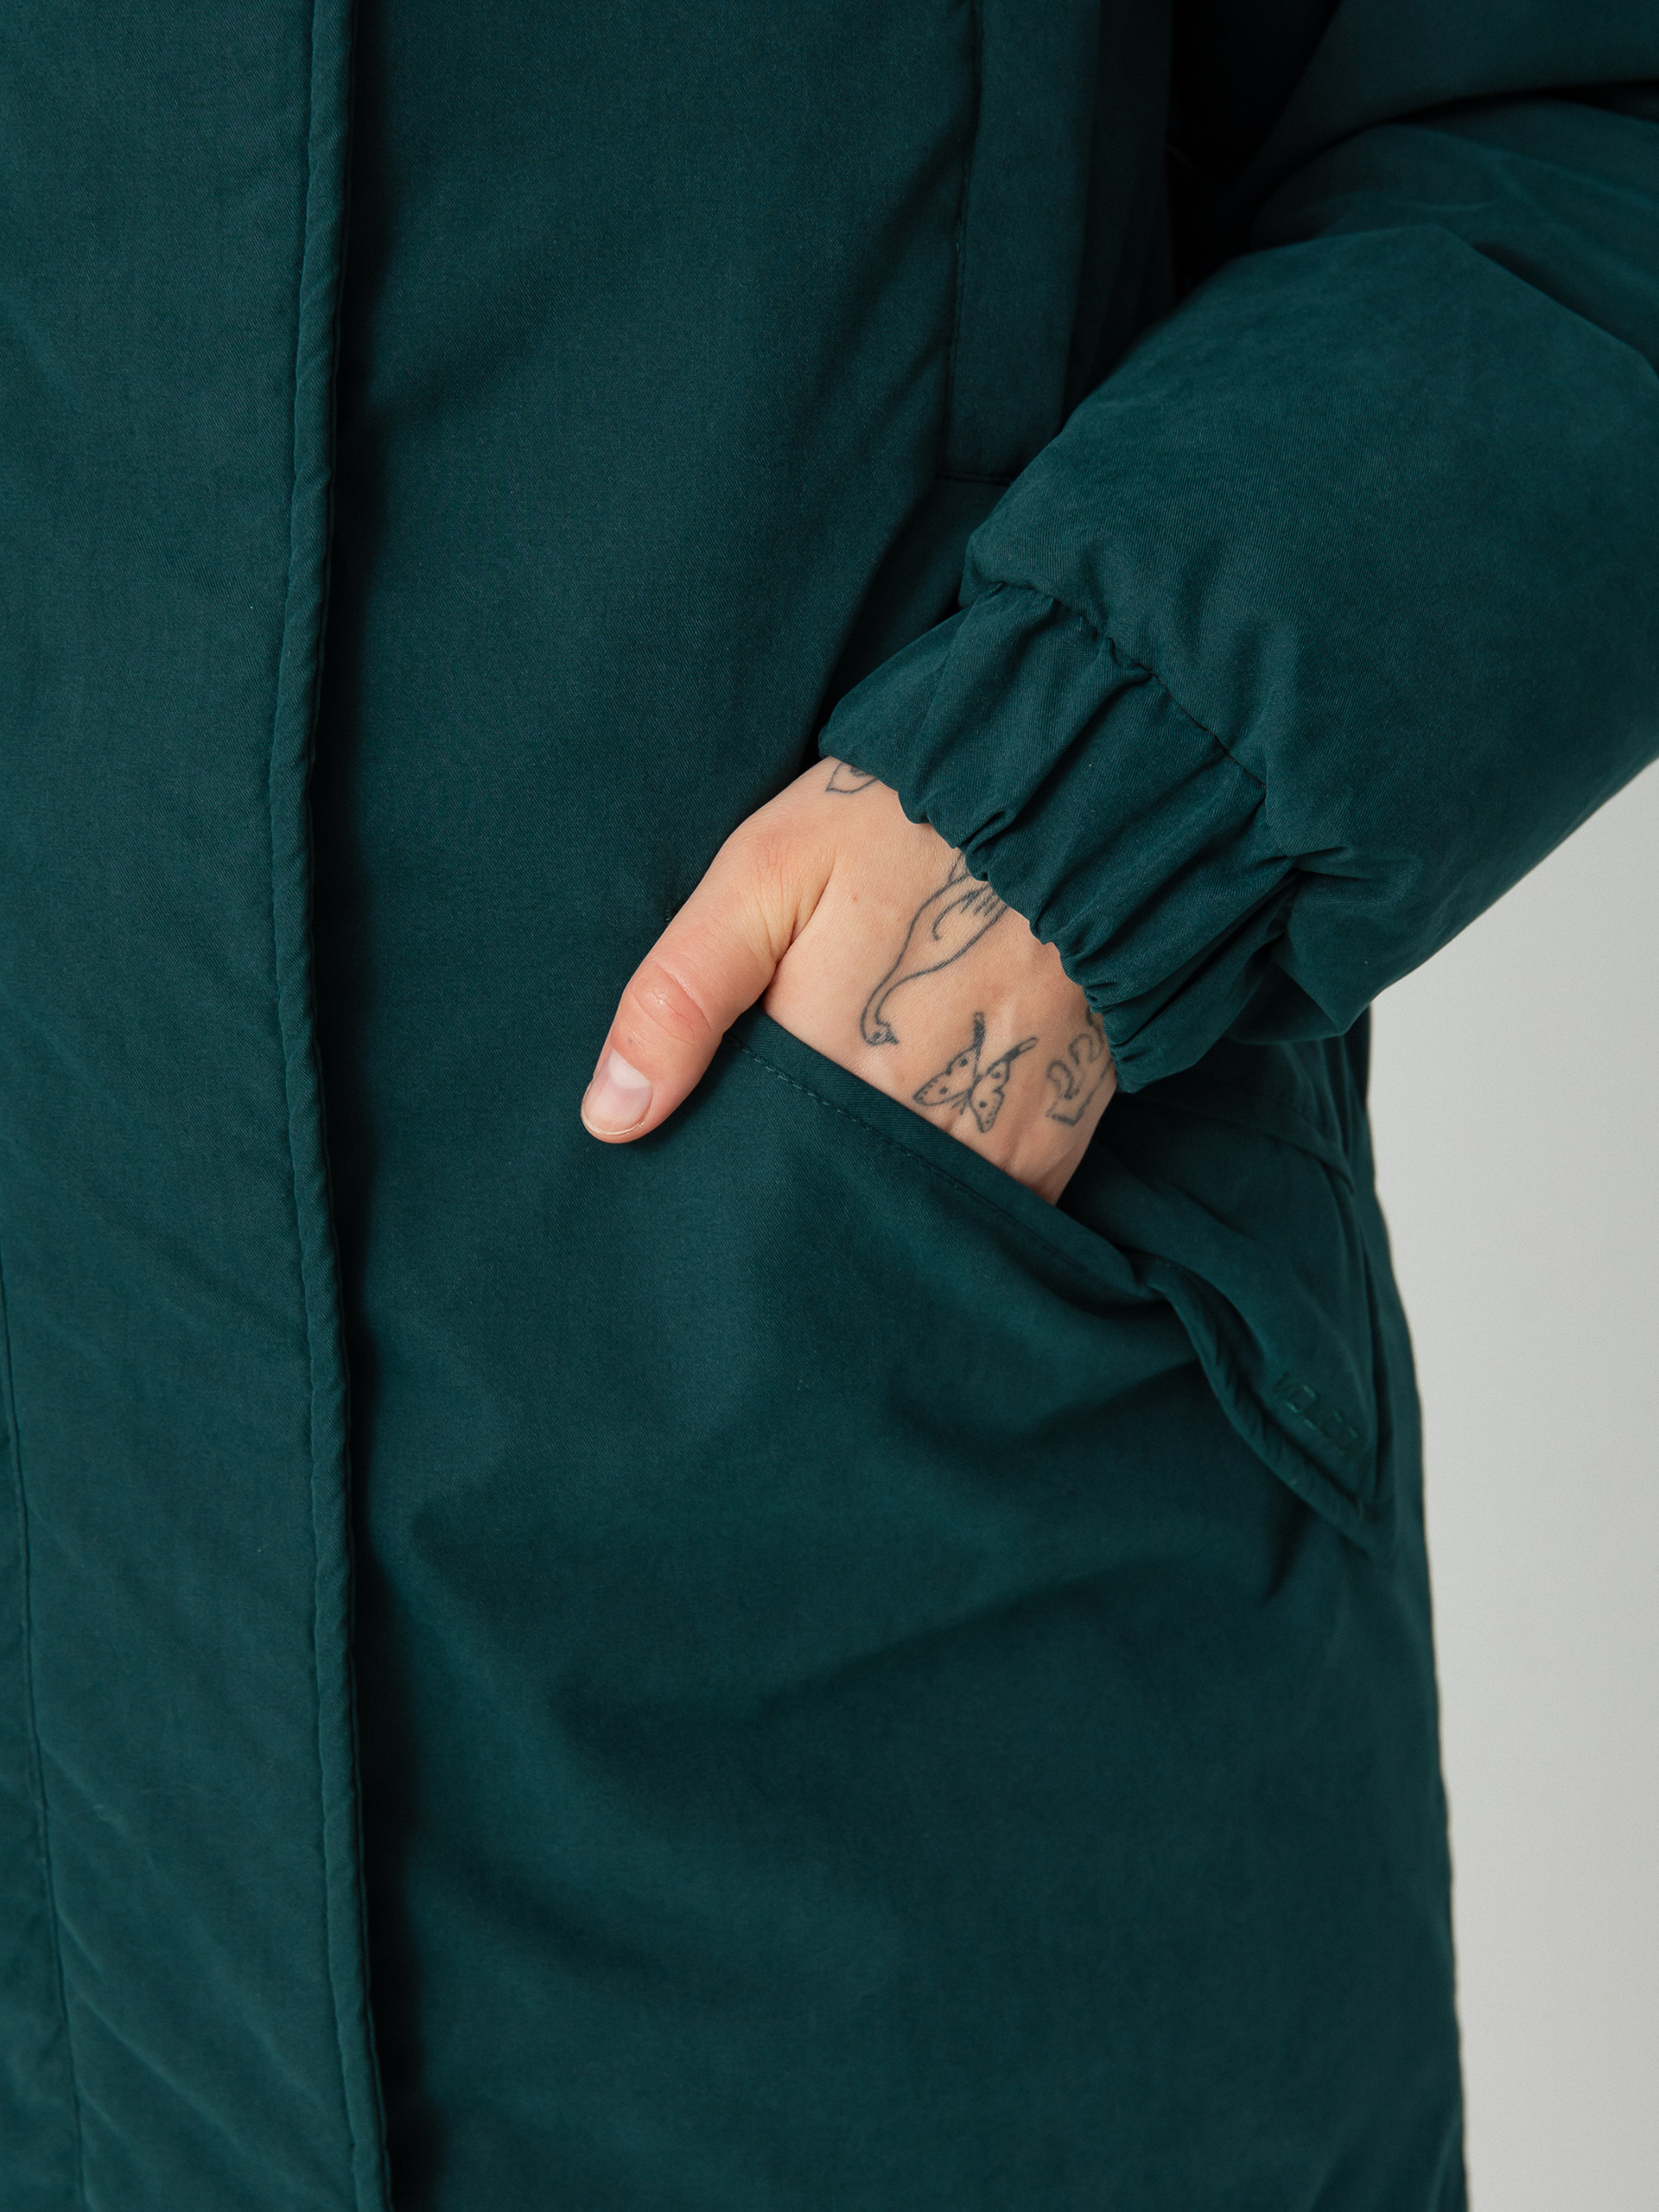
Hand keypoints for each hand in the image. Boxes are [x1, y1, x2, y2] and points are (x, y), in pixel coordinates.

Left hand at [580, 758, 1115, 1201]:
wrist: (1075, 799)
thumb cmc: (901, 824)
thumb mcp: (767, 870)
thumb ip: (682, 993)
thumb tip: (610, 1119)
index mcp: (826, 1058)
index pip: (746, 1169)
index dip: (720, 1171)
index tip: (706, 1159)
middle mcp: (912, 1119)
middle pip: (825, 1203)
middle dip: (794, 1195)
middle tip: (776, 1151)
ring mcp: (993, 1138)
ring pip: (904, 1217)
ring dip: (870, 1204)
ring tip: (850, 1148)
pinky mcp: (1055, 1144)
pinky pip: (990, 1214)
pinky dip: (949, 1201)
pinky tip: (923, 1156)